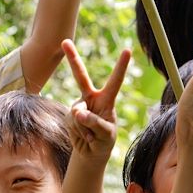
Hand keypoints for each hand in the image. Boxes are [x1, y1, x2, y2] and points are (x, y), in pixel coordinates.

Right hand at [62, 39, 129, 161]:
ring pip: (76, 111)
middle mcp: (92, 98)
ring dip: (83, 128)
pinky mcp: (69, 115)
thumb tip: (78, 112)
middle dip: (72, 58)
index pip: (115, 80)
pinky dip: (77, 132)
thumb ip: (94, 123)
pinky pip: (70, 121)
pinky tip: (83, 137)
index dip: (121, 66)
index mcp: (107, 99)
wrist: (90, 152)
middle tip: (64, 41)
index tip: (128, 50)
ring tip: (91, 136)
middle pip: (80, 76)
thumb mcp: (105, 134)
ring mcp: (79, 105)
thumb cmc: (104, 141)